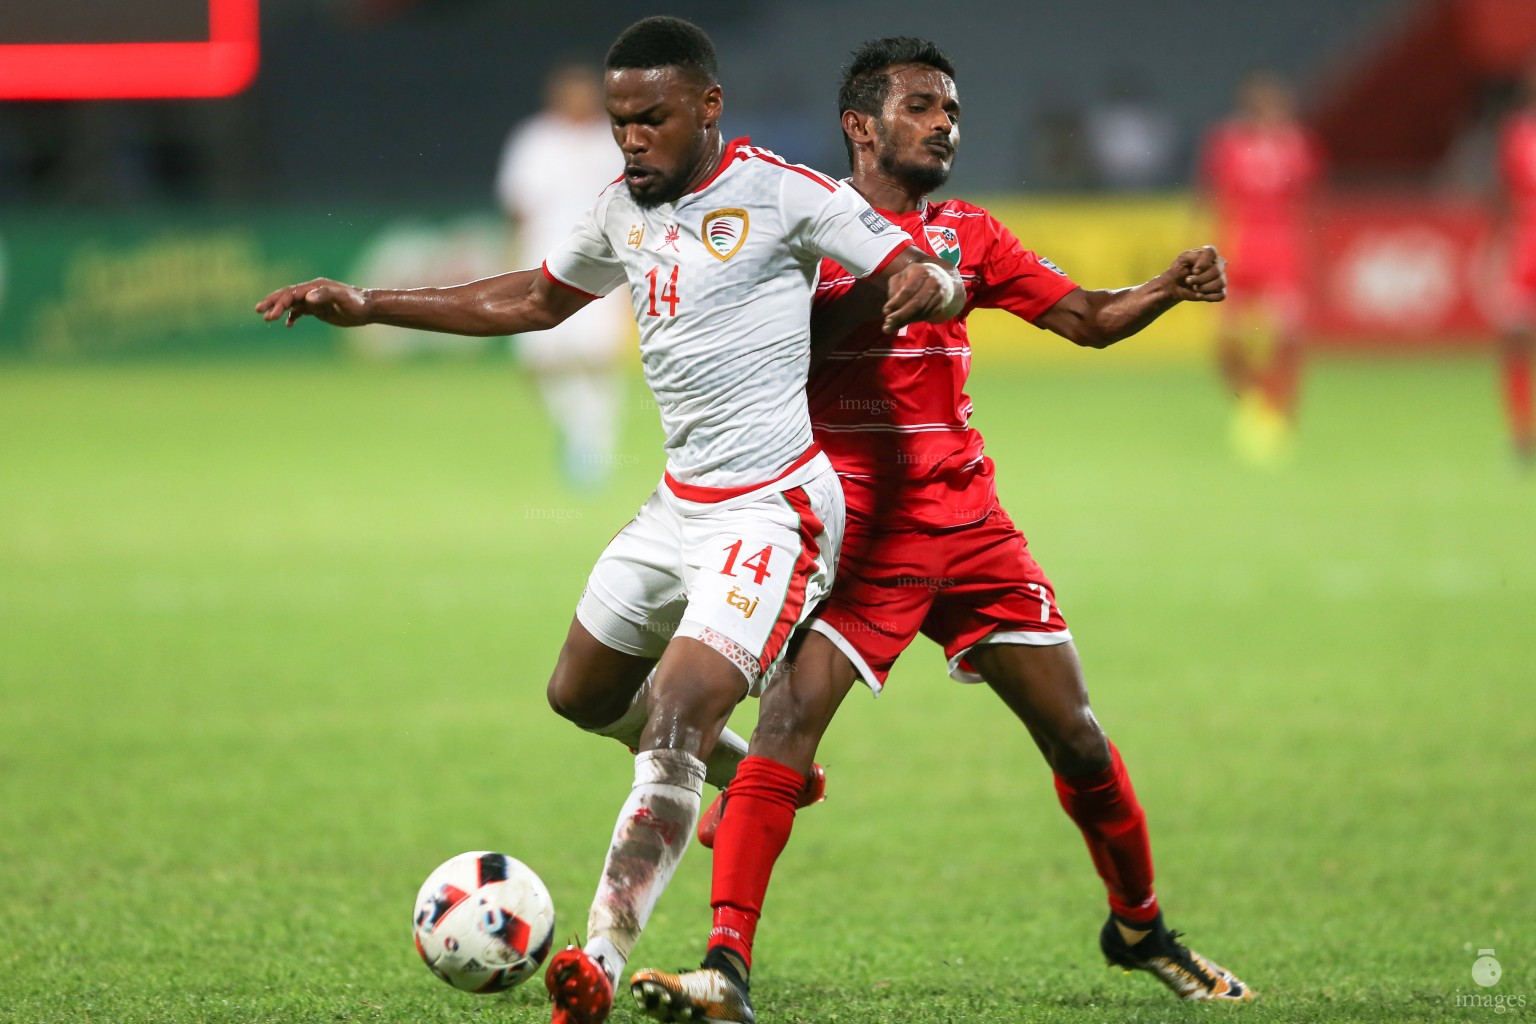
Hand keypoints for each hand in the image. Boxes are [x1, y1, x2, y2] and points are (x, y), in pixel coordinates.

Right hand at [254, 278, 369, 326]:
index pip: (291, 294)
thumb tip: (306, 296)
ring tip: (267, 319)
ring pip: (292, 303)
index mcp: (315, 287)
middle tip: (258, 311)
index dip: (279, 303)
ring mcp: (315, 300)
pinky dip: (293, 316)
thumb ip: (325, 295)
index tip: (271, 315)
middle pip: (287, 295)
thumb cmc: (357, 303)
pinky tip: (288, 324)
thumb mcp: (342, 299)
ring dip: (279, 310)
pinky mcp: (319, 309)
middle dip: (272, 303)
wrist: (369, 308)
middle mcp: (312, 291)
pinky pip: (301, 311)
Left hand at [881, 261, 958, 333]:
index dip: (896, 302)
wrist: (938, 278)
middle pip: (917, 303)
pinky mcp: (940, 306)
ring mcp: (939, 295)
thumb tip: (888, 311)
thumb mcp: (900, 277)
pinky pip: (926, 316)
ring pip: (921, 312)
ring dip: (905, 321)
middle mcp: (933, 282)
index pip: (908, 289)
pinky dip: (913, 321)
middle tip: (887, 325)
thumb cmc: (913, 278)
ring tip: (891, 327)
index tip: (885, 311)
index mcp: (920, 272)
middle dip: (901, 316)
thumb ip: (893, 291)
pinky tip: (903, 323)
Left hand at [1168, 245, 1225, 302]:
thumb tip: (1198, 270)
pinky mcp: (1220, 291)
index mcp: (1209, 253)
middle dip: (1199, 279)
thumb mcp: (1181, 260)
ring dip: (1204, 288)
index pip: (1211, 252)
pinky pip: (1221, 295)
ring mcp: (1220, 278)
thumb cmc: (1179, 270)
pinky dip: (1209, 297)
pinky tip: (1200, 295)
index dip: (1203, 263)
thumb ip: (1190, 257)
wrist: (1176, 285)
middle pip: (1216, 271)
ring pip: (1220, 283)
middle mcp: (1218, 264)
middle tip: (1188, 281)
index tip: (1194, 271)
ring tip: (1194, 288)